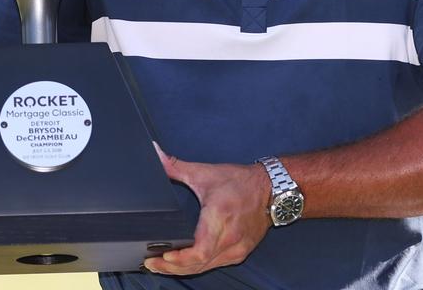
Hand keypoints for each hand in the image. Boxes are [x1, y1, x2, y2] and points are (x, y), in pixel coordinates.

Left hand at [143, 147, 272, 275]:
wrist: (271, 189)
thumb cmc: (240, 182)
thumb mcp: (205, 172)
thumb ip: (175, 166)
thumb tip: (154, 153)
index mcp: (219, 216)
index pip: (199, 250)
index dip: (179, 259)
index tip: (162, 255)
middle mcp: (229, 237)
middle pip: (198, 264)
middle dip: (171, 268)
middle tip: (151, 263)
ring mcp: (237, 248)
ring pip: (205, 268)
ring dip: (183, 270)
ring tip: (162, 265)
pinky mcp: (240, 253)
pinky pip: (215, 265)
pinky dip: (198, 267)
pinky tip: (184, 265)